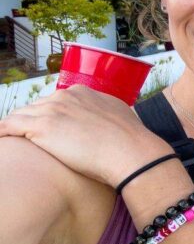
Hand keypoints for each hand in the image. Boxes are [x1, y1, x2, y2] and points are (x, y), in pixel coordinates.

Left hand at [0, 85, 171, 187]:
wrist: (130, 151)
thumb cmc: (129, 140)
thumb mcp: (117, 115)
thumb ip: (102, 113)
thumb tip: (101, 122)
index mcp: (81, 92)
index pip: (53, 103)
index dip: (49, 118)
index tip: (47, 132)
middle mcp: (64, 96)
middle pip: (35, 109)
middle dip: (30, 124)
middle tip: (28, 142)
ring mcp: (51, 110)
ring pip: (19, 117)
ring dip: (13, 129)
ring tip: (8, 142)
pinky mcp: (41, 127)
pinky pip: (8, 126)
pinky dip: (1, 132)